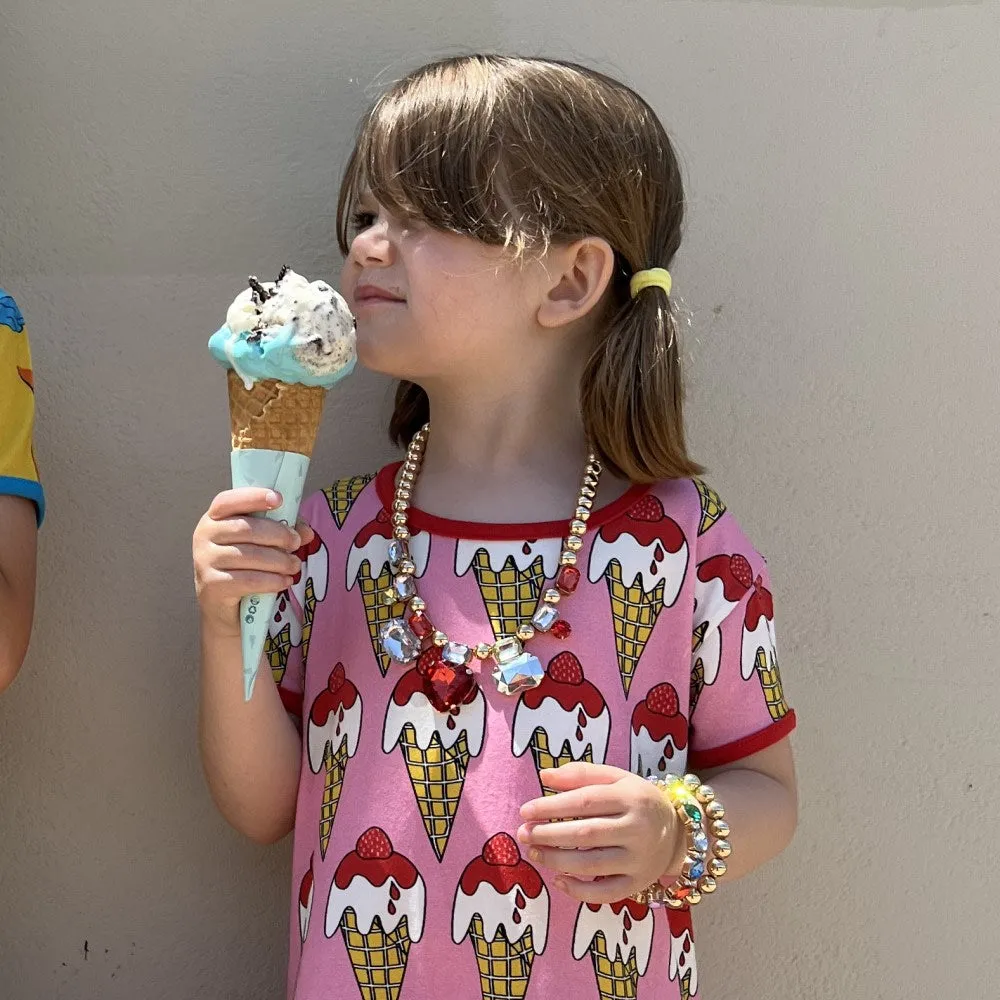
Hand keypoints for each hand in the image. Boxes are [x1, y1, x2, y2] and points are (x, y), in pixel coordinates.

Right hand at [193, 488, 313, 635]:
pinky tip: (285, 581)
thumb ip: (283, 531)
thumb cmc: (243, 566)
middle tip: (296, 543)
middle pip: (246, 529)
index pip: (227, 500)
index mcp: (214, 518)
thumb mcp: (262, 544)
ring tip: (294, 565)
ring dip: (279, 560)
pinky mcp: (212, 585)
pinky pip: (248, 580)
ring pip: (249, 555)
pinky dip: (272, 581)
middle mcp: (204, 536)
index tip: (278, 499)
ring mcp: (205, 561)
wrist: (222, 607)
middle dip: (278, 535)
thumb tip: (306, 532)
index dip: (253, 497)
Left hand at [517, 762, 684, 904]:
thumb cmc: (637, 800)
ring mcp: (639, 860)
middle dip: (548, 834)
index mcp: (631, 797)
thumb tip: (544, 776)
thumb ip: (581, 774)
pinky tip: (557, 878)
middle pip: (586, 834)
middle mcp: (638, 830)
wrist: (678, 832)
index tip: (526, 810)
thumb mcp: (616, 778)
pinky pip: (605, 893)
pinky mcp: (637, 884)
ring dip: (556, 860)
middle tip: (524, 833)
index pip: (585, 801)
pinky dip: (578, 890)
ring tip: (534, 851)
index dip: (552, 806)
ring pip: (591, 865)